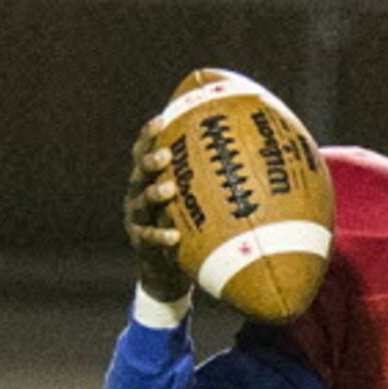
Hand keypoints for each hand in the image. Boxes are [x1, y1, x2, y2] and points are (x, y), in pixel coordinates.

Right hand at [123, 120, 192, 302]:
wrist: (167, 268)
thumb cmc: (188, 224)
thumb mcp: (195, 201)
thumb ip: (209, 181)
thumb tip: (250, 158)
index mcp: (150, 178)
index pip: (145, 151)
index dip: (149, 135)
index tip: (162, 120)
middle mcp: (138, 193)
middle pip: (139, 171)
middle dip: (150, 160)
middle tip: (167, 154)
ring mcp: (136, 217)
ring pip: (141, 201)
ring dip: (154, 193)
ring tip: (169, 188)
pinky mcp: (140, 242)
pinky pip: (149, 237)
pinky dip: (160, 235)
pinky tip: (175, 236)